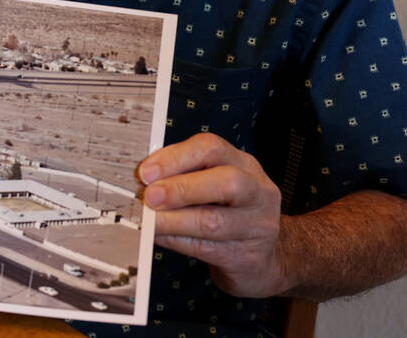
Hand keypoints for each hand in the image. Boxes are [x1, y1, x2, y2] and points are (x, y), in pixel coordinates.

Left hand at [137, 132, 286, 298]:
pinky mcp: (248, 257)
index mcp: (245, 165)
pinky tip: (159, 236)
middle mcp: (258, 192)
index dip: (176, 157)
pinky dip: (176, 240)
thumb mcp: (214, 185)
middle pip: (226, 182)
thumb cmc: (229, 213)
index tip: (147, 171)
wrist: (262, 258)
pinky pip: (206, 247)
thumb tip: (144, 177)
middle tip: (150, 196)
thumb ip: (185, 175)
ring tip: (150, 221)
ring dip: (174, 220)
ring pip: (214, 221)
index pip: (212, 148)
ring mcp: (258, 226)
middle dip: (182, 188)